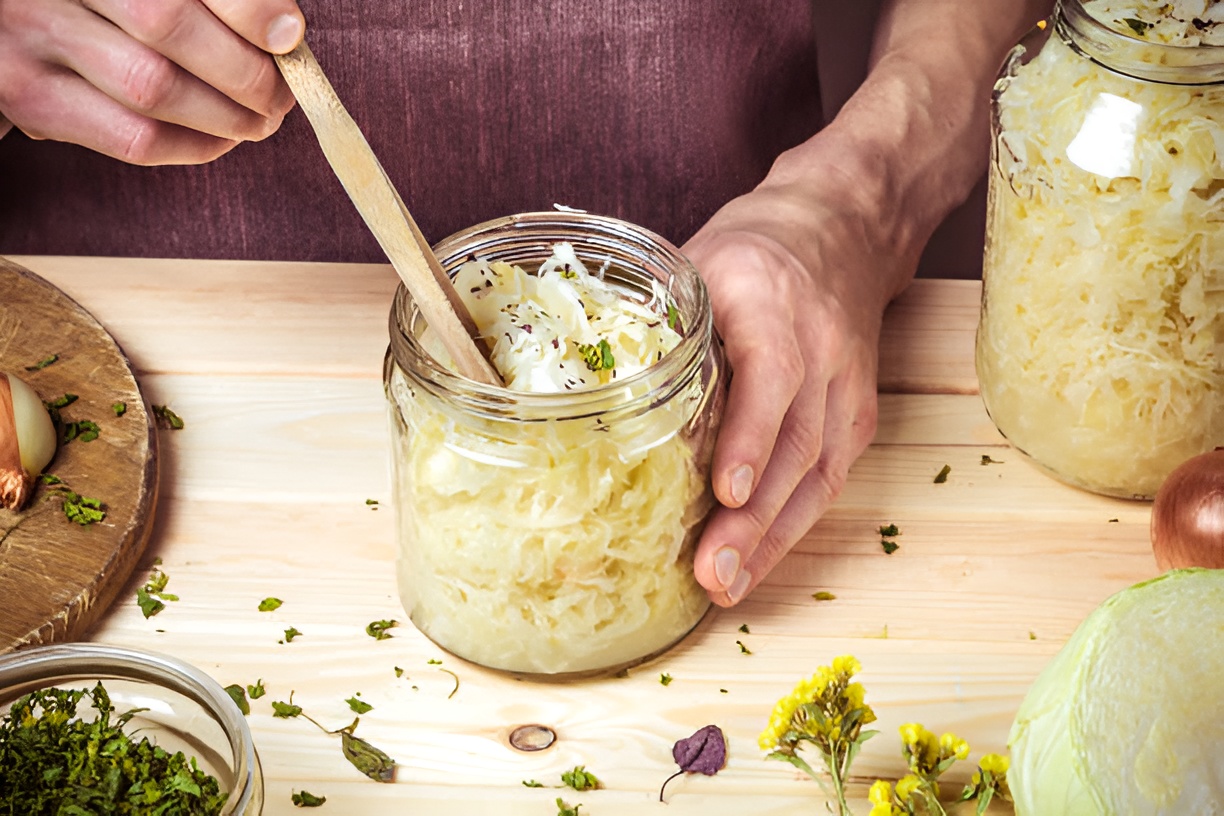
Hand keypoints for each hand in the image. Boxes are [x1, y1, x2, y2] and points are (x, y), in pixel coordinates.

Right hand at [0, 0, 303, 163]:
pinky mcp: (30, 99)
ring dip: (227, 114)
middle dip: (243, 68)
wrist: (11, 24)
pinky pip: (132, 137)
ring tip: (262, 118)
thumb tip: (282, 32)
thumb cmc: (99, 6)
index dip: (246, 8)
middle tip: (281, 91)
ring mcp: (33, 39)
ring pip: (153, 87)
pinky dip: (194, 145)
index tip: (289, 34)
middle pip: (166, 25)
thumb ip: (204, 1)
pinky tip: (223, 138)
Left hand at [685, 151, 914, 606]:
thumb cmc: (753, 252)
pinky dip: (792, 525)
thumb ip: (654, 323)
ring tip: (726, 584)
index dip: (750, 435)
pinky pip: (829, 477)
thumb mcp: (695, 263)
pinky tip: (755, 560)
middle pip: (796, 440)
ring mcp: (847, 382)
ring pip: (818, 471)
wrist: (842, 230)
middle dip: (754, 517)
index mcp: (770, 297)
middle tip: (710, 572)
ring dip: (772, 536)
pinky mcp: (857, 412)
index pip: (773, 371)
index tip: (725, 491)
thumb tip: (581, 392)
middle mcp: (820, 343)